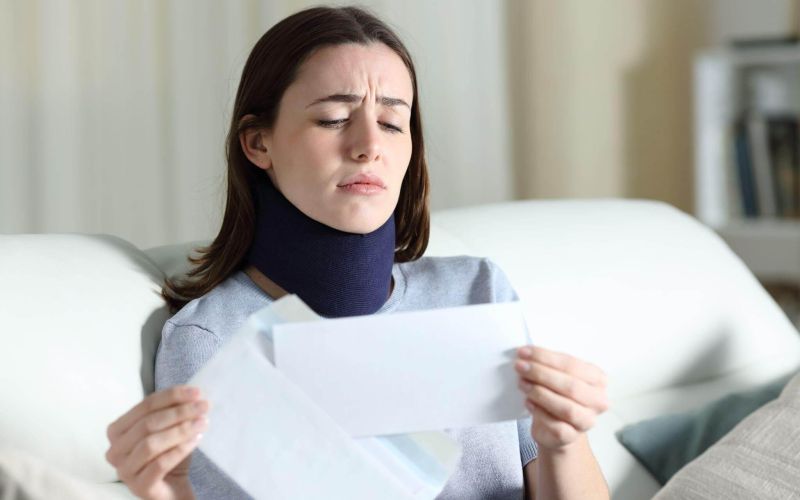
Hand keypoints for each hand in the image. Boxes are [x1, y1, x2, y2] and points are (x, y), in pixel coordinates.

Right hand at [105, 385, 209, 499]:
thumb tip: (193, 394)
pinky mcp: (139, 487)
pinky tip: (196, 439)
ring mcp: (124, 471)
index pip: (145, 406)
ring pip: (151, 444)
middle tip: (204, 407)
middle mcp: (115, 451)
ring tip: (203, 423)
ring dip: (181, 430)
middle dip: (179, 412)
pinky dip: (180, 449)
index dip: (172, 396)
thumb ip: (172, 410)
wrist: (172, 489)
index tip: (197, 392)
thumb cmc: (168, 454)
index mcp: (117, 430)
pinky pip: (159, 464)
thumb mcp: (168, 428)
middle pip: (148, 424)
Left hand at [514, 346, 607, 450]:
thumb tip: (526, 355)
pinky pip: (556, 426)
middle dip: (541, 373)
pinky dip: (539, 412)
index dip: (546, 357)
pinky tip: (528, 402)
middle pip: (570, 385)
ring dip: (540, 393)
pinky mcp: (572, 437)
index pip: (572, 365)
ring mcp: (587, 420)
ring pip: (566, 407)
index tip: (524, 352)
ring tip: (522, 383)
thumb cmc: (558, 396)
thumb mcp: (557, 377)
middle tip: (520, 366)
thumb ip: (548, 365)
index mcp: (597, 379)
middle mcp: (598, 400)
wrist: (556, 429)